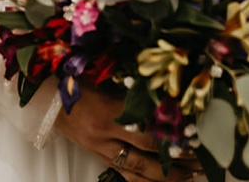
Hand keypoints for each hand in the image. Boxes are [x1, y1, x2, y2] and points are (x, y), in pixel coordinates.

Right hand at [53, 86, 192, 180]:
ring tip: (193, 173)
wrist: (45, 95)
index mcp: (105, 111)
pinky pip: (127, 177)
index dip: (173, 134)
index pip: (147, 128)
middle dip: (178, 159)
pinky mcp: (98, 157)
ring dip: (169, 176)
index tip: (197, 133)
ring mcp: (100, 150)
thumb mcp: (103, 76)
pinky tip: (166, 181)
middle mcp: (103, 135)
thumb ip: (134, 88)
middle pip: (148, 156)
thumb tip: (168, 92)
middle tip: (203, 157)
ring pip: (139, 172)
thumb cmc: (74, 78)